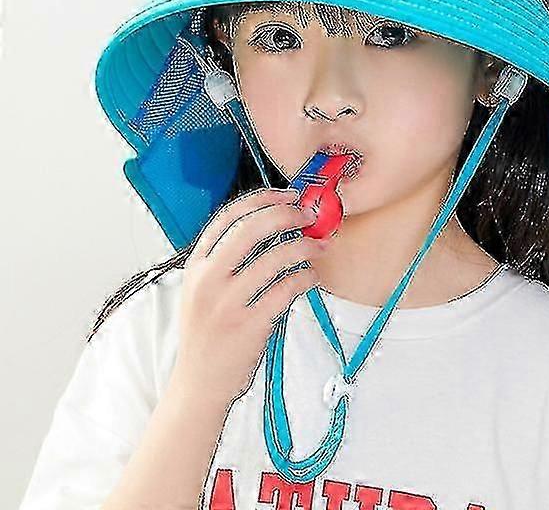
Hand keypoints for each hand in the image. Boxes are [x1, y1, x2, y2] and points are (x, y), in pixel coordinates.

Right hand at [171, 188, 324, 404]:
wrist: (198, 386)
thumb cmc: (207, 336)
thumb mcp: (201, 291)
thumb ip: (224, 260)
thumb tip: (268, 225)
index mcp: (196, 266)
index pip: (228, 216)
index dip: (263, 199)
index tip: (288, 196)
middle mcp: (207, 281)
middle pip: (252, 228)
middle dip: (287, 215)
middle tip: (309, 216)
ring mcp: (227, 304)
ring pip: (275, 257)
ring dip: (305, 246)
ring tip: (318, 247)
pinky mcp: (249, 326)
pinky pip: (286, 289)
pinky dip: (305, 277)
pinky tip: (311, 277)